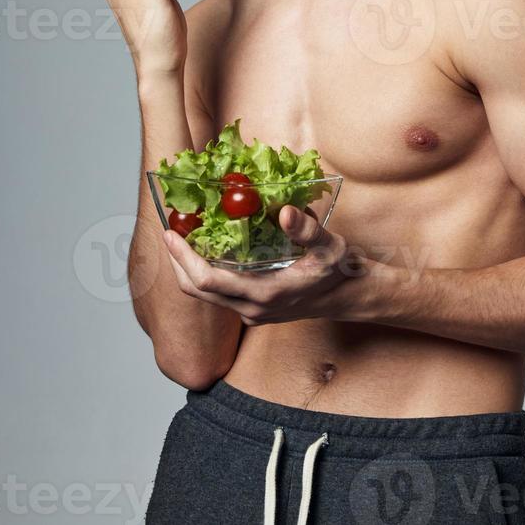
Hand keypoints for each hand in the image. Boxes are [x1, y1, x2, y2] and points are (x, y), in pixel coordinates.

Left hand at [161, 205, 378, 325]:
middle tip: (169, 229)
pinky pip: (220, 293)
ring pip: (207, 294)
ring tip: (183, 235)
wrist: (355, 297)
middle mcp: (253, 309)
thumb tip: (284, 212)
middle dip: (178, 261)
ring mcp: (253, 312)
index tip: (169, 233)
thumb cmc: (343, 271)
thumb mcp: (330, 246)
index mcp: (264, 294)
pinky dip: (206, 272)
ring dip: (190, 267)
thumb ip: (307, 230)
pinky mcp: (256, 309)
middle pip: (198, 290)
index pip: (208, 281)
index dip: (184, 258)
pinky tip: (209, 248)